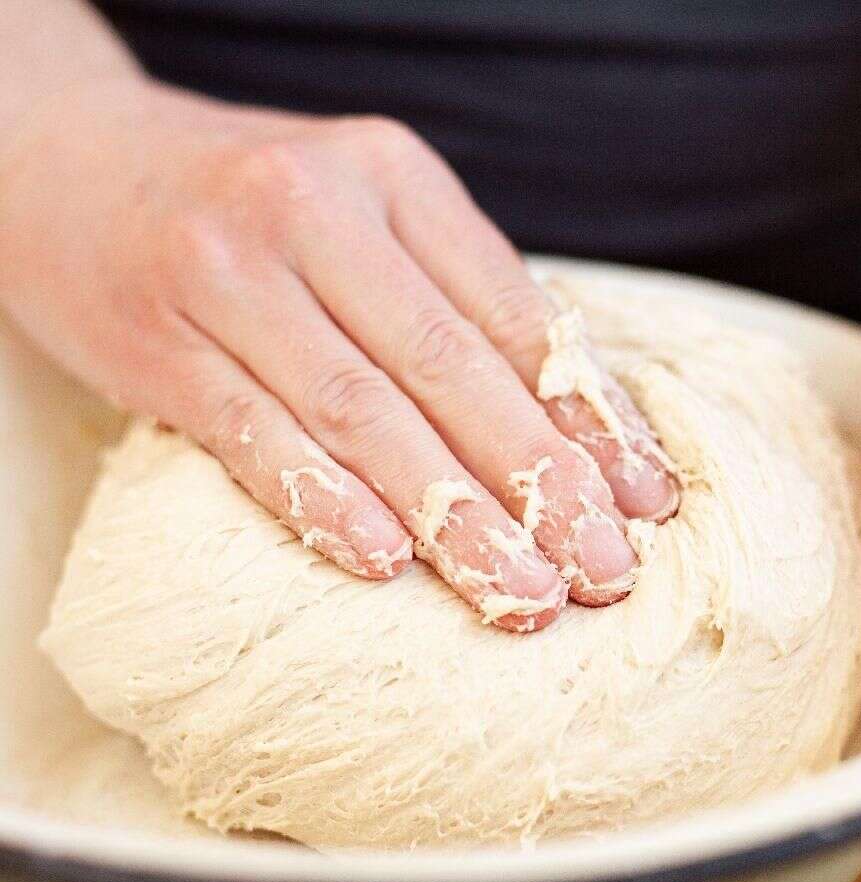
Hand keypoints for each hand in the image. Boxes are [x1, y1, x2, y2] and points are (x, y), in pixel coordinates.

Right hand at [0, 77, 678, 631]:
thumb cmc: (244, 204)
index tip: (646, 501)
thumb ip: (454, 295)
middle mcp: (316, 211)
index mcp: (393, 175)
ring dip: (452, 515)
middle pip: (452, 369)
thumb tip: (574, 421)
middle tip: (603, 573)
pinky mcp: (156, 343)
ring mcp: (228, 274)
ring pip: (364, 412)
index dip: (587, 415)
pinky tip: (383, 562)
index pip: (513, 314)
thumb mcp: (363, 211)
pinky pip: (254, 435)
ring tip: (522, 591)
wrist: (61, 158)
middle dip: (541, 483)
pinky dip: (324, 501)